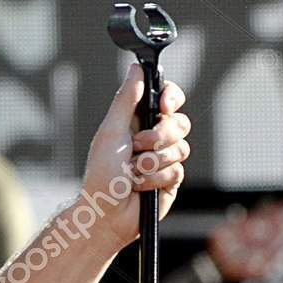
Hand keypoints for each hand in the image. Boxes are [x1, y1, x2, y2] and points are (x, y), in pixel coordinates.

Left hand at [81, 63, 191, 248]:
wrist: (108, 213)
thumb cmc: (102, 174)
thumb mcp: (110, 132)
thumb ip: (125, 100)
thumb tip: (136, 69)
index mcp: (138, 120)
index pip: (167, 98)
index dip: (172, 98)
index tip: (163, 106)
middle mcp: (154, 137)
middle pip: (180, 122)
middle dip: (161, 136)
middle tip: (139, 145)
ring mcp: (165, 158)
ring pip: (181, 148)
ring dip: (154, 162)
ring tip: (134, 172)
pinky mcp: (172, 179)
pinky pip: (178, 171)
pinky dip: (157, 179)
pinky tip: (142, 185)